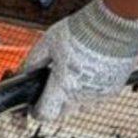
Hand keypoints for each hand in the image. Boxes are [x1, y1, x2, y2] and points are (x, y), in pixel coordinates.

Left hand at [20, 0, 137, 123]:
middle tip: (53, 84)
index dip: (37, 111)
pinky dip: (90, 89)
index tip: (35, 104)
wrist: (114, 22)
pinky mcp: (114, 89)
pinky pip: (97, 97)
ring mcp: (100, 94)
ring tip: (73, 73)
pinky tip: (89, 71)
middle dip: (55, 102)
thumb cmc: (81, 30)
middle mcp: (82, 95)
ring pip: (81, 106)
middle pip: (63, 112)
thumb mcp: (48, 42)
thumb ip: (33, 61)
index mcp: (64, 85)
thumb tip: (22, 73)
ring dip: (74, 96)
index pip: (45, 115)